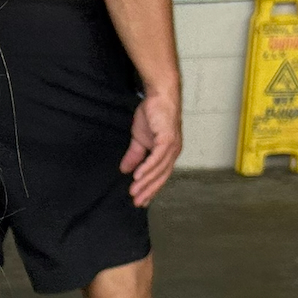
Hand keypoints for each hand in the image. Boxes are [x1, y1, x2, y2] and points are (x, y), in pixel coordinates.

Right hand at [119, 83, 180, 206]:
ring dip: (145, 182)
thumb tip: (124, 170)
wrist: (159, 95)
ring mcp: (172, 146)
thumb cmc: (152, 114)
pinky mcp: (167, 139)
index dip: (151, 189)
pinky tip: (138, 176)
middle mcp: (173, 152)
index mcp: (168, 153)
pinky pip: (157, 158)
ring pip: (158, 169)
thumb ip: (134, 155)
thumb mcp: (139, 139)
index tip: (141, 201)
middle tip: (137, 202)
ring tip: (134, 191)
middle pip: (161, 176)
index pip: (160, 175)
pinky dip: (148, 168)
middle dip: (148, 190)